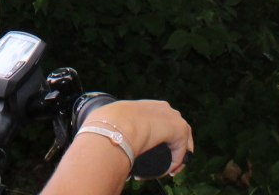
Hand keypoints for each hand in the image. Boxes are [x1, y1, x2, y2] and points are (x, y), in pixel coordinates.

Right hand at [76, 99, 193, 176]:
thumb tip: (96, 140)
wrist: (115, 125)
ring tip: (167, 171)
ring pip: (182, 141)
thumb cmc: (107, 124)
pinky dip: (175, 163)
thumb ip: (108, 130)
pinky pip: (181, 151)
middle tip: (162, 164)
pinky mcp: (180, 130)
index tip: (149, 151)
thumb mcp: (109, 124)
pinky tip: (168, 171)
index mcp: (147, 106)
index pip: (158, 122)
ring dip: (175, 157)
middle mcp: (163, 109)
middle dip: (170, 148)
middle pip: (174, 131)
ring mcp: (173, 118)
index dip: (156, 138)